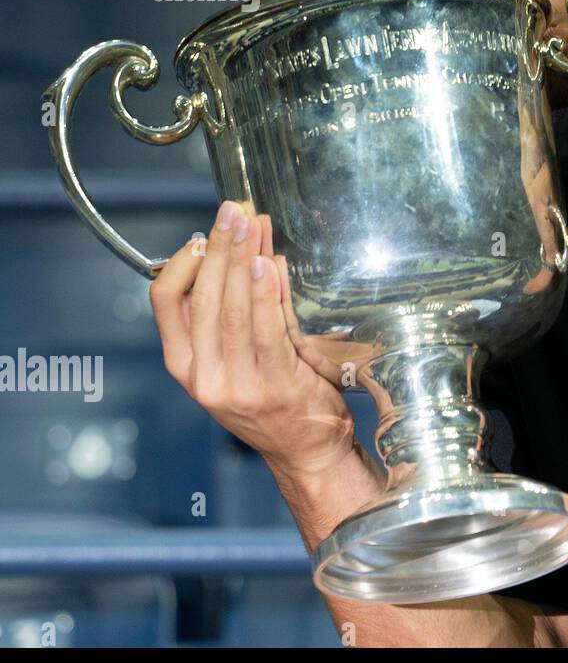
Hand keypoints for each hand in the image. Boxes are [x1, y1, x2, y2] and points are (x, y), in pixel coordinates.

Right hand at [148, 200, 358, 478]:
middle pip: (202, 296)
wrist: (307, 451)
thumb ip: (239, 308)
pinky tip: (268, 264)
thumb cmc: (277, 399)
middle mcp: (203, 376)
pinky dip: (265, 293)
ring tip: (250, 224)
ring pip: (231, 309)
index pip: (164, 302)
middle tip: (234, 210)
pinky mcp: (273, 386)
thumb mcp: (240, 356)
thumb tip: (251, 250)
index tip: (204, 233)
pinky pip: (267, 331)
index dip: (181, 261)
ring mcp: (237, 384)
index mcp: (186, 365)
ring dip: (241, 259)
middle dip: (219, 246)